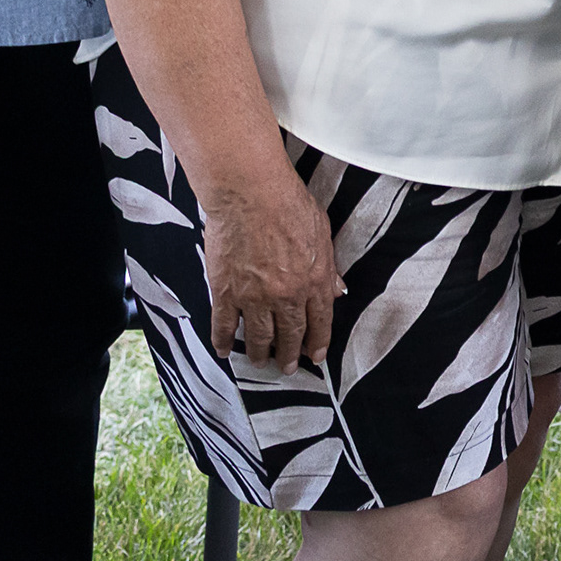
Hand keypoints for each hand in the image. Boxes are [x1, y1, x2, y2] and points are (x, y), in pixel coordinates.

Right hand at [199, 156, 340, 370]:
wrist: (250, 193)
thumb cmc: (288, 203)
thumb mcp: (322, 232)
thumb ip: (328, 265)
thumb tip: (336, 289)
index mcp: (314, 281)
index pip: (320, 323)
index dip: (317, 343)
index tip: (314, 356)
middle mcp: (286, 297)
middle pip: (289, 336)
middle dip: (289, 356)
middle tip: (286, 367)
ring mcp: (254, 298)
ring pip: (258, 338)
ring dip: (260, 354)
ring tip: (260, 362)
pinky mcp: (225, 292)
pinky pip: (224, 326)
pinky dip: (224, 342)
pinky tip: (225, 350)